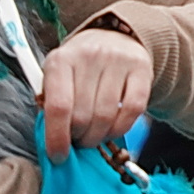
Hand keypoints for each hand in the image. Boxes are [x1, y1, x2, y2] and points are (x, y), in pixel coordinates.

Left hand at [40, 27, 152, 162]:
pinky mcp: (142, 68)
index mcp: (61, 60)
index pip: (59, 107)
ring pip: (106, 116)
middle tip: (77, 140)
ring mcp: (119, 60)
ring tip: (92, 136)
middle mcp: (90, 56)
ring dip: (98, 136)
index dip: (57, 138)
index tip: (58, 156)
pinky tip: (112, 129)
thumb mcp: (57, 78)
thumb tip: (54, 144)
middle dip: (78, 138)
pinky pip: (133, 110)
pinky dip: (121, 128)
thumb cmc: (78, 68)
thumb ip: (51, 106)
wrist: (113, 37)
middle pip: (83, 115)